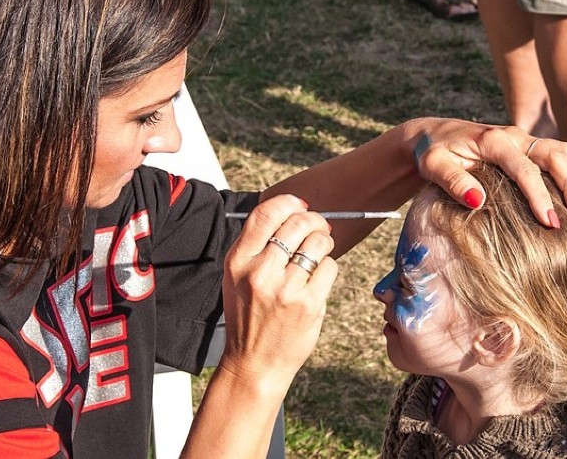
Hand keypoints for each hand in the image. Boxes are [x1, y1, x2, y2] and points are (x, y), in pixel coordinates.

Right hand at [220, 194, 337, 387]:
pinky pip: (329, 267)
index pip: (266, 214)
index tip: (300, 205)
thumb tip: (289, 213)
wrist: (254, 363)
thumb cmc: (248, 318)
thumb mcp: (237, 278)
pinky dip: (327, 269)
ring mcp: (285, 288)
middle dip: (315, 221)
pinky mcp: (308, 304)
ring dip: (324, 243)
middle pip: (298, 223)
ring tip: (318, 253)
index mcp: (238, 261)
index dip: (289, 203)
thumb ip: (256, 247)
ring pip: (318, 243)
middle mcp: (260, 272)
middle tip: (318, 228)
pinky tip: (317, 279)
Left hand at [403, 118, 566, 226]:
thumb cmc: (431, 154)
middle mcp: (514, 136)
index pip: (524, 169)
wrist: (431, 135)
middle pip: (554, 156)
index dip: (540, 196)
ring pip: (564, 153)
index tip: (550, 223)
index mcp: (493, 140)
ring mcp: (524, 139)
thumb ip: (453, 182)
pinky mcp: (528, 147)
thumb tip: (479, 201)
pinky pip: (561, 156)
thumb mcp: (434, 166)